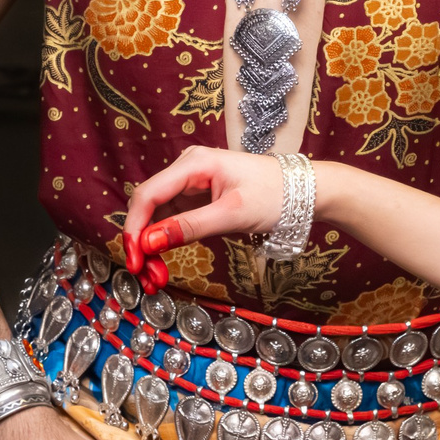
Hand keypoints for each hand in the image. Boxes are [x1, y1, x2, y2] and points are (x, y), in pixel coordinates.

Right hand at [122, 146, 287, 290]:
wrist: (304, 192)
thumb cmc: (275, 196)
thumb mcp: (232, 215)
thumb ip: (189, 227)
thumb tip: (149, 243)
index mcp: (193, 163)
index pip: (148, 195)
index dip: (134, 229)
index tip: (134, 260)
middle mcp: (186, 168)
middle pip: (148, 206)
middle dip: (142, 242)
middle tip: (146, 276)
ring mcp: (191, 182)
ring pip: (157, 215)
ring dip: (152, 245)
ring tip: (155, 276)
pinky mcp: (197, 196)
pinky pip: (172, 219)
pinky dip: (166, 241)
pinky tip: (163, 263)